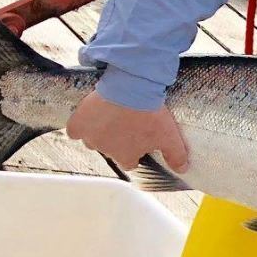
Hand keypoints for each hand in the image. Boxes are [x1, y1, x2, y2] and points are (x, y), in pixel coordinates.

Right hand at [67, 94, 189, 170]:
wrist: (131, 87)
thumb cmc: (150, 113)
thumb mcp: (170, 136)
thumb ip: (176, 156)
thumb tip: (182, 169)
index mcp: (125, 156)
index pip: (129, 162)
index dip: (135, 151)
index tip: (140, 138)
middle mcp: (105, 151)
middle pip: (111, 150)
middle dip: (119, 140)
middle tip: (128, 123)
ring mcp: (90, 137)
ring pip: (93, 140)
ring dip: (101, 132)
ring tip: (113, 117)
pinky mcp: (78, 123)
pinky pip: (74, 131)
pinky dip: (80, 126)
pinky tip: (90, 119)